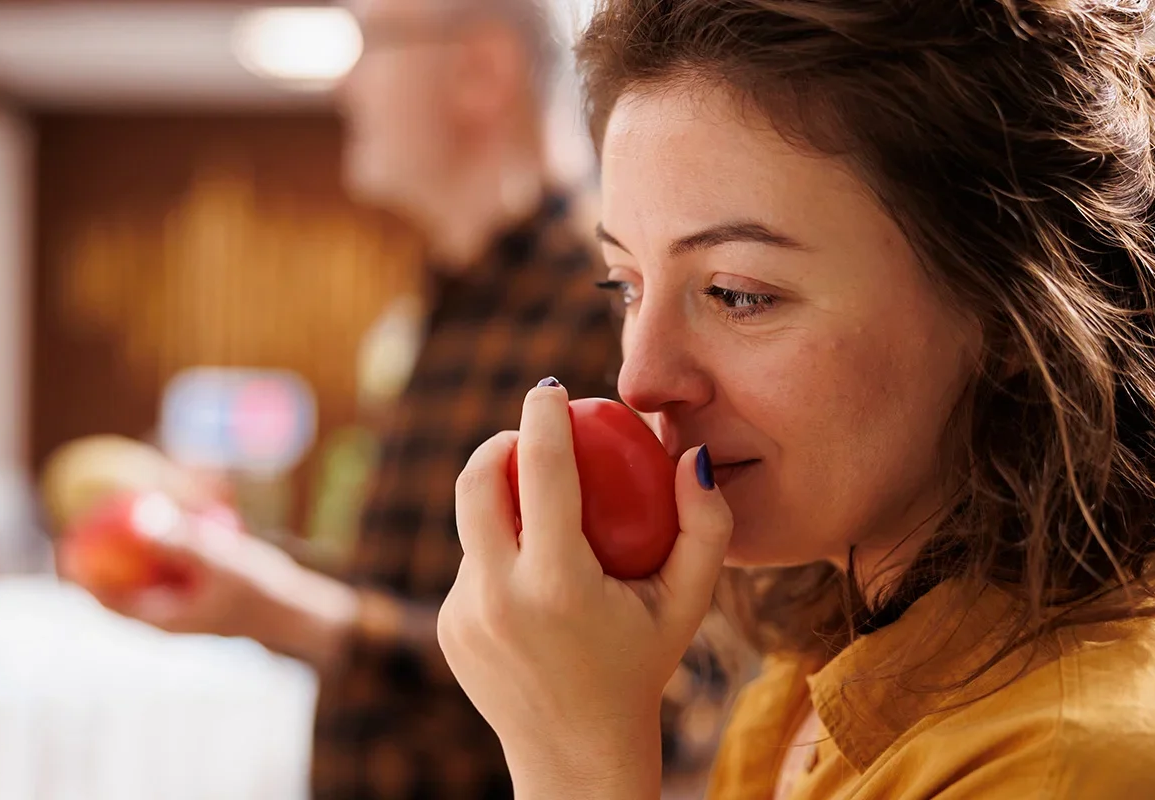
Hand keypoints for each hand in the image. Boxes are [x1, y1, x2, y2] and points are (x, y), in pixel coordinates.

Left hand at [60, 508, 357, 669]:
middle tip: (89, 520)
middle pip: (115, 589)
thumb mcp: (222, 560)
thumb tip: (140, 517)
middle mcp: (164, 620)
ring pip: (141, 582)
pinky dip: (158, 554)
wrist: (300, 613)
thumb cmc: (262, 591)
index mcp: (160, 622)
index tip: (66, 539)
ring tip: (122, 517)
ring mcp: (181, 611)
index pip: (101, 600)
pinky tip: (166, 524)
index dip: (78, 572)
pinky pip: (165, 576)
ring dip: (131, 554)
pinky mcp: (197, 599)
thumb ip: (182, 540)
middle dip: (101, 557)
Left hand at [438, 384, 732, 799]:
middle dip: (498, 441)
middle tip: (530, 436)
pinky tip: (537, 585)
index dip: (541, 415)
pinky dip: (501, 553)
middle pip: (475, 481)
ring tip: (550, 523)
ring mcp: (464, 614)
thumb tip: (689, 455)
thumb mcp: (688, 604)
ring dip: (505, 504)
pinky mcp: (449, 627)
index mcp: (557, 585)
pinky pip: (472, 565)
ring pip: (473, 525)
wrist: (576, 757)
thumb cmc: (643, 667)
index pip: (539, 470)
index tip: (551, 389)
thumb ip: (705, 527)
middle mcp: (498, 597)